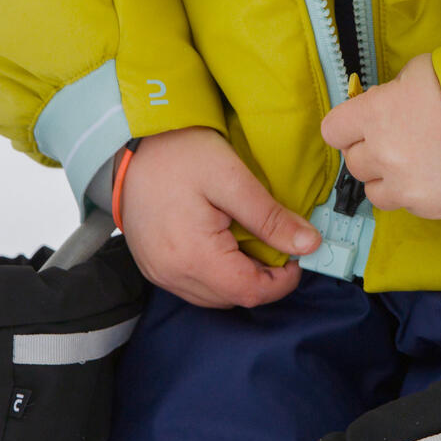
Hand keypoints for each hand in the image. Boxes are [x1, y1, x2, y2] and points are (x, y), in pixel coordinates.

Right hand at [117, 126, 320, 307]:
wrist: (131, 142)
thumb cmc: (180, 154)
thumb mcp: (232, 179)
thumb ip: (271, 217)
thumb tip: (309, 244)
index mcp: (194, 257)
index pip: (250, 292)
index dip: (283, 281)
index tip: (297, 255)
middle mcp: (172, 274)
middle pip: (232, 298)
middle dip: (263, 278)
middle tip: (277, 242)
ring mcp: (159, 272)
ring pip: (214, 296)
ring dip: (241, 277)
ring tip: (253, 240)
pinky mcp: (153, 264)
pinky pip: (194, 284)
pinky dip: (218, 272)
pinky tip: (226, 243)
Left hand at [320, 54, 440, 218]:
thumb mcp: (420, 71)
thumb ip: (391, 89)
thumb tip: (379, 102)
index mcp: (375, 114)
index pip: (332, 130)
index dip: (347, 127)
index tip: (363, 125)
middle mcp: (382, 153)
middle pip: (353, 162)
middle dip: (370, 151)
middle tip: (399, 140)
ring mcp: (404, 184)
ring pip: (373, 190)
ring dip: (387, 178)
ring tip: (416, 162)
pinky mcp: (426, 207)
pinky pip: (403, 205)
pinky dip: (413, 193)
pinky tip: (435, 175)